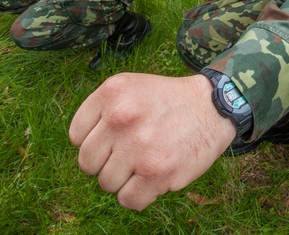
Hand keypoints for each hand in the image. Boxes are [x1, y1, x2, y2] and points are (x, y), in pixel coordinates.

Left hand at [69, 73, 235, 209]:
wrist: (213, 106)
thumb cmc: (167, 101)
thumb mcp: (131, 88)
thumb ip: (102, 111)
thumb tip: (81, 148)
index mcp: (112, 92)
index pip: (76, 136)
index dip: (95, 141)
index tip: (115, 138)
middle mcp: (122, 117)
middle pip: (87, 163)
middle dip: (107, 162)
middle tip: (131, 152)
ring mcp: (139, 146)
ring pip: (106, 184)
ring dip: (124, 179)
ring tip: (146, 160)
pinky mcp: (157, 172)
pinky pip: (128, 200)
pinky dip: (139, 195)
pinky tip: (153, 177)